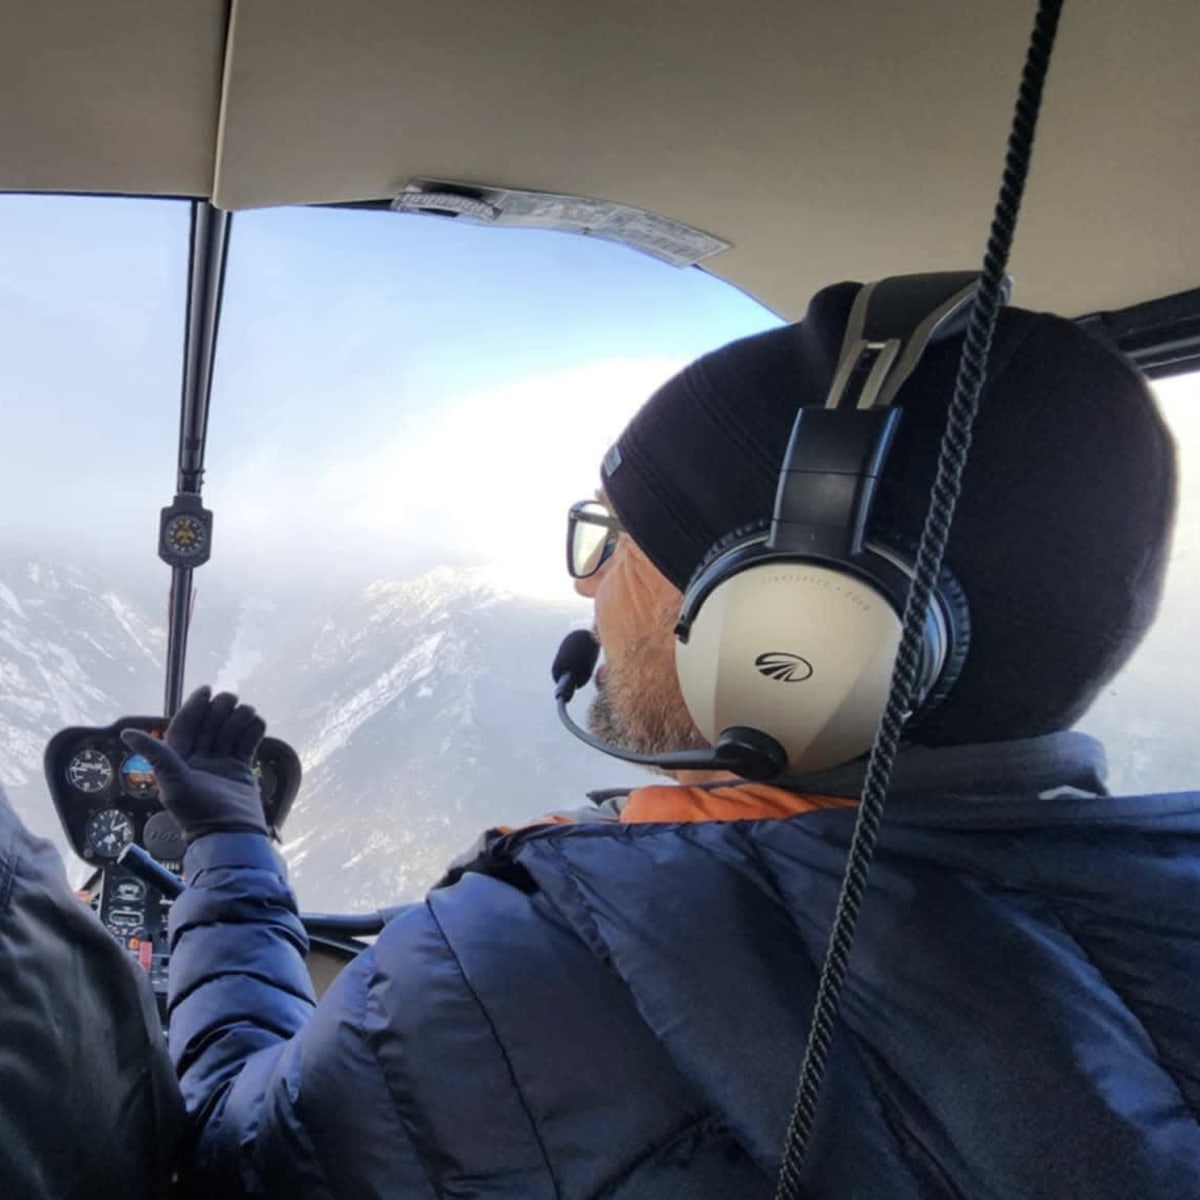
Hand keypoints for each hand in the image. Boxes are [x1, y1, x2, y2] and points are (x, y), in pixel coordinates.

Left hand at [122, 687, 268, 843]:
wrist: (231, 834)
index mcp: (179, 761)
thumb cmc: (198, 811)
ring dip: (239, 718)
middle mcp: (200, 760)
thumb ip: (156, 754)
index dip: (194, 706)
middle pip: (209, 725)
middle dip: (219, 709)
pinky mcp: (241, 769)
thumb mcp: (173, 782)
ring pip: (230, 731)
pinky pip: (246, 743)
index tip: (207, 690)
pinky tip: (257, 723)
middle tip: (230, 699)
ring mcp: (222, 764)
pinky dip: (253, 731)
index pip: (185, 726)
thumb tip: (126, 733)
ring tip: (247, 712)